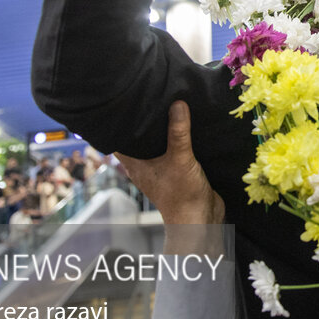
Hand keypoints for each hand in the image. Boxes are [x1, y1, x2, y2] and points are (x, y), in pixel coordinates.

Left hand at [117, 100, 224, 253]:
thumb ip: (178, 132)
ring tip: (164, 105)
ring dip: (160, 129)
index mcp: (135, 164)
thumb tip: (177, 103)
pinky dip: (175, 138)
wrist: (201, 220)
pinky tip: (184, 125)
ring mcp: (160, 169)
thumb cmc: (182, 195)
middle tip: (146, 97)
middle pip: (137, 139)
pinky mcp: (176, 170)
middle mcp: (144, 166)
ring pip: (155, 144)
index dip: (117, 122)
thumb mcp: (180, 159)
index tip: (121, 103)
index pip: (118, 139)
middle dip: (142, 121)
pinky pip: (172, 149)